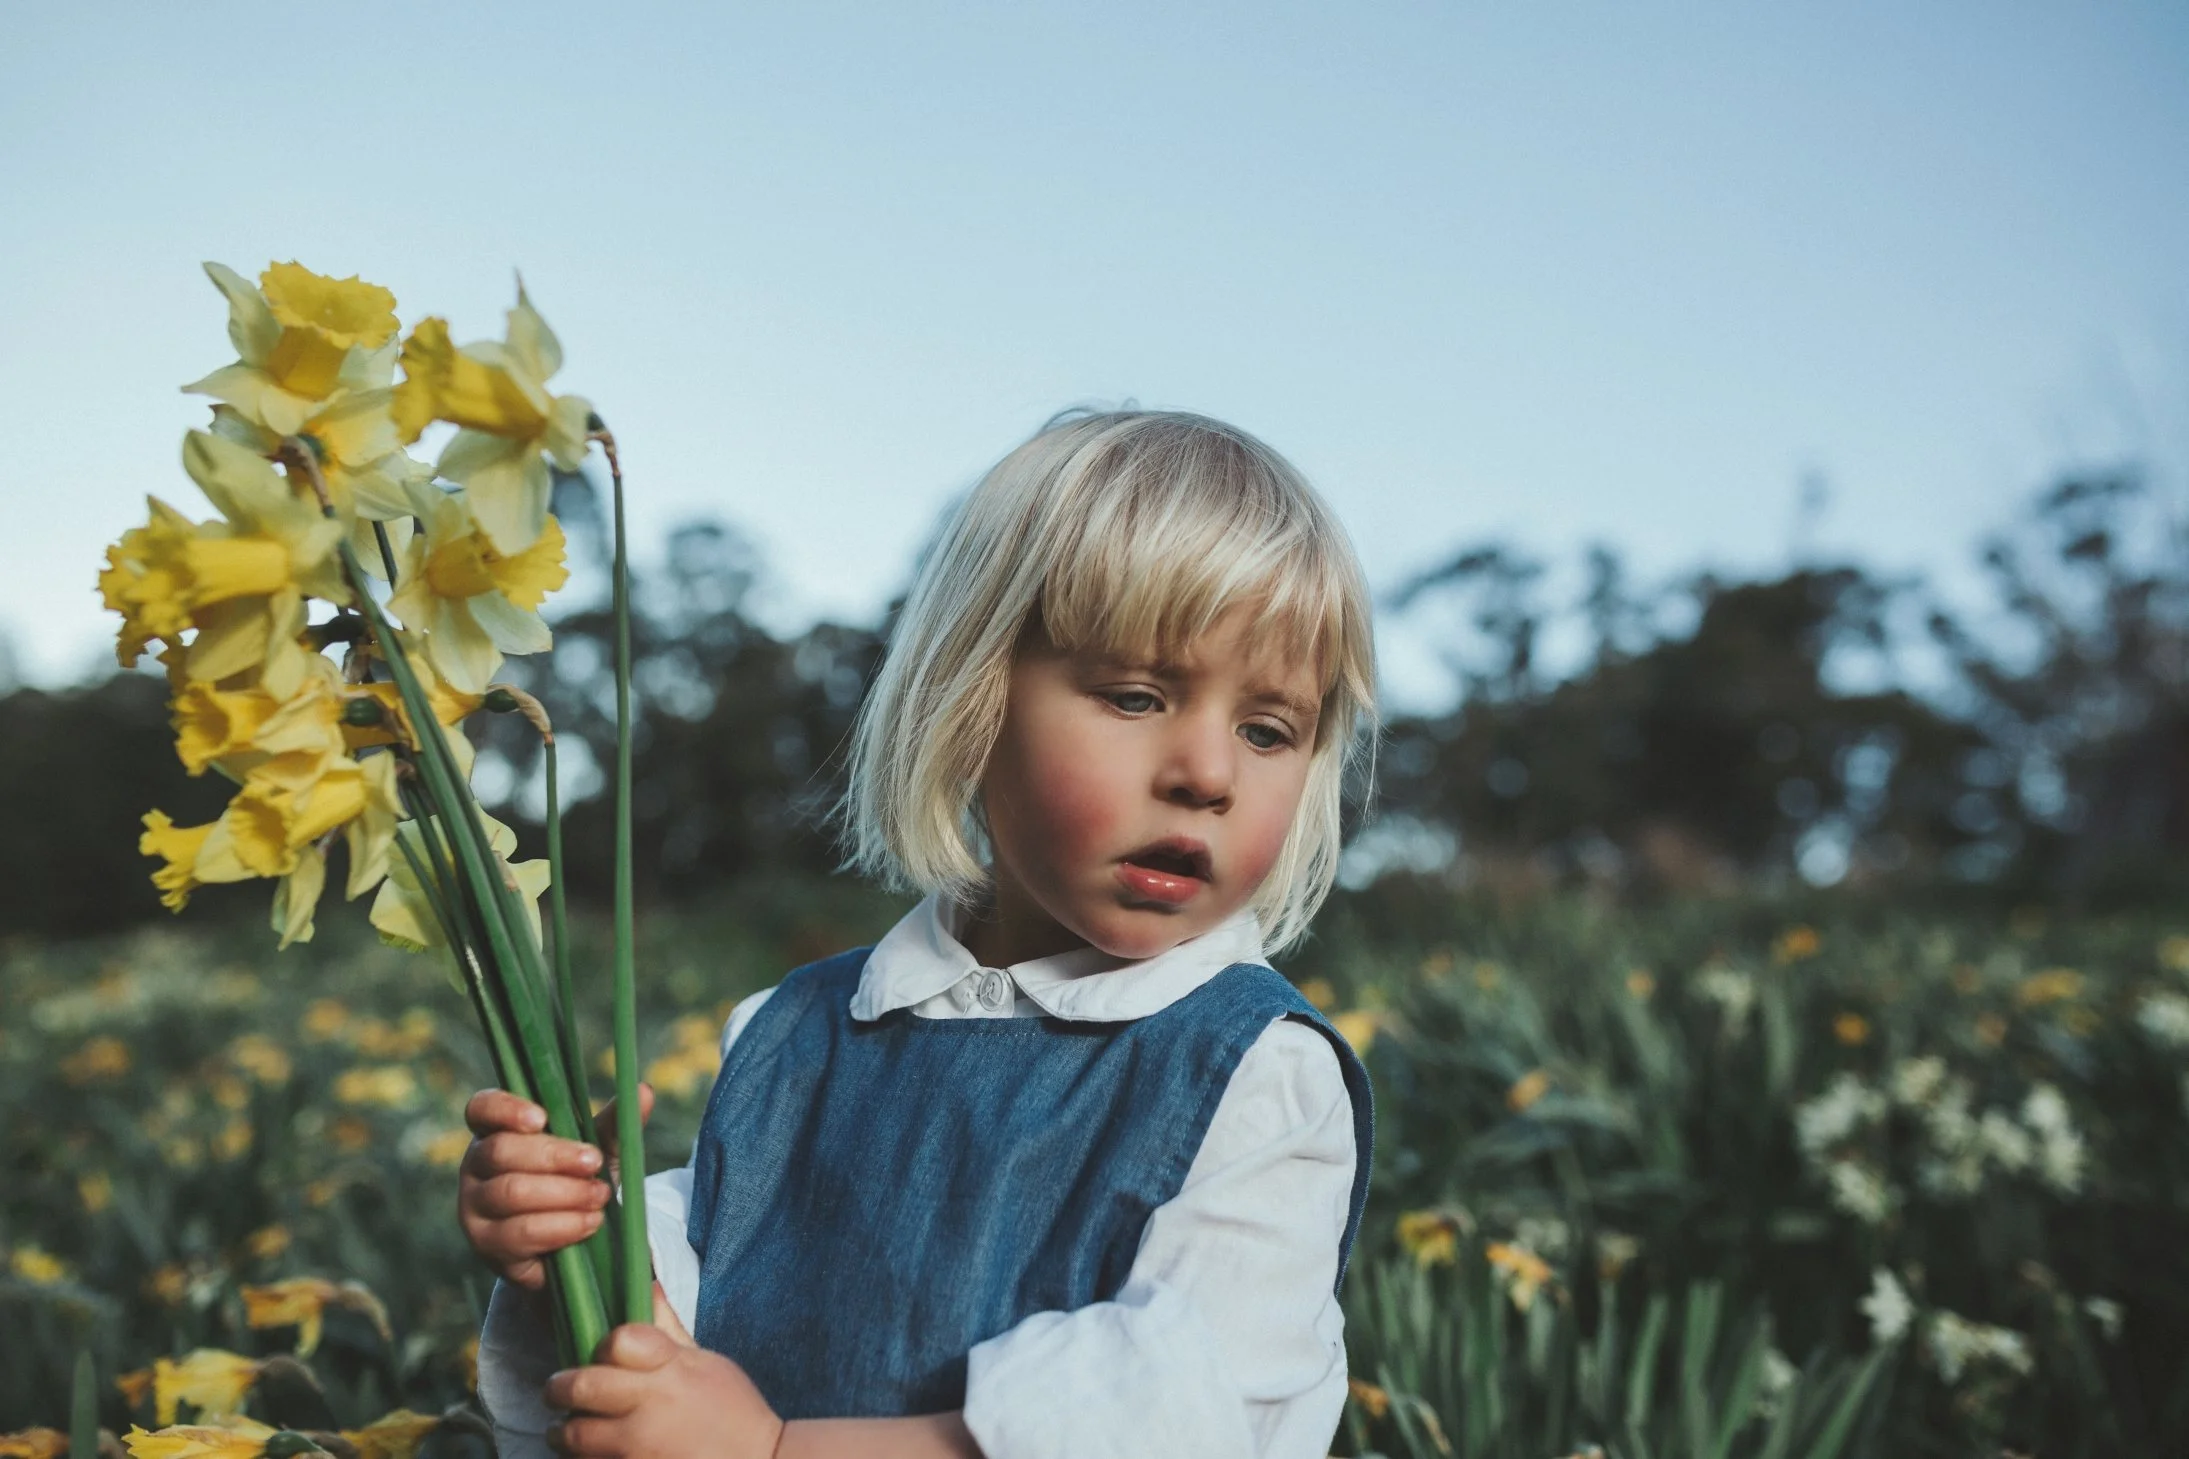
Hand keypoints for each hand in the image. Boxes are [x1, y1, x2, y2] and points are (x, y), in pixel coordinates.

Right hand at [457, 1083, 653, 1288]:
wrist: (569, 1242)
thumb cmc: (575, 1182)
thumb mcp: (595, 1150)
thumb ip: (614, 1124)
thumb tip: (644, 1091)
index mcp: (496, 1130)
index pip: (483, 1108)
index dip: (506, 1109)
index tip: (542, 1118)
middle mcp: (476, 1165)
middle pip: (501, 1151)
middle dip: (554, 1156)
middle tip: (594, 1163)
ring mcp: (474, 1206)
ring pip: (511, 1193)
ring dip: (563, 1194)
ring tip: (600, 1196)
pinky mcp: (487, 1244)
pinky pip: (519, 1233)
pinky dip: (561, 1227)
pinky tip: (589, 1223)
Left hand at [544, 1285, 782, 1458]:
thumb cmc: (733, 1411)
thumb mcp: (707, 1363)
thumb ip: (668, 1330)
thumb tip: (647, 1286)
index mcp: (673, 1369)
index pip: (619, 1340)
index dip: (602, 1344)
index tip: (597, 1353)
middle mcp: (651, 1406)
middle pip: (582, 1387)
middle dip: (559, 1388)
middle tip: (556, 1389)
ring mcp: (638, 1448)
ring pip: (575, 1435)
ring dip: (563, 1431)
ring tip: (563, 1429)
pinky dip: (585, 1458)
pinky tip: (591, 1454)